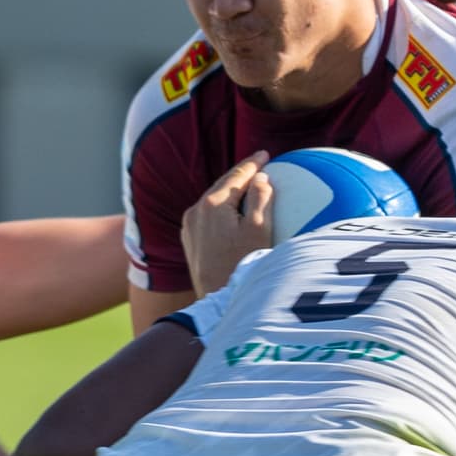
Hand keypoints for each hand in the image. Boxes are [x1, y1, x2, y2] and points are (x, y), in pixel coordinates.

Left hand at [179, 158, 272, 295]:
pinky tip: (232, 212)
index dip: (253, 163)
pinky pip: (207, 216)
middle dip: (240, 175)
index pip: (236, 175)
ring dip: (230, 191)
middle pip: (222, 185)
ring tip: (247, 186)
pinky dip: (222, 208)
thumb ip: (260, 199)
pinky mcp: (189, 242)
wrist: (217, 301)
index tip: (265, 154)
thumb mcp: (259, 230)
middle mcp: (195, 211)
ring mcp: (190, 227)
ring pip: (213, 200)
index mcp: (212, 204)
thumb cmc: (243, 265)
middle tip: (258, 165)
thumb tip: (260, 178)